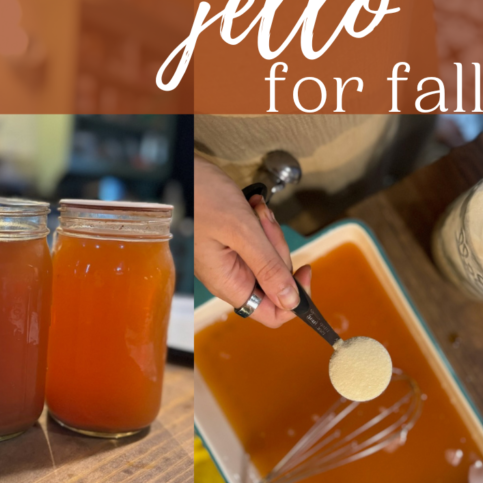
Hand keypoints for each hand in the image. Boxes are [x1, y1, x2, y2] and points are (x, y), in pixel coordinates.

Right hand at [194, 157, 311, 327]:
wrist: (178, 169)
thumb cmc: (201, 197)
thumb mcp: (241, 231)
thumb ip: (267, 267)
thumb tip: (292, 302)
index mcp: (230, 283)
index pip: (272, 314)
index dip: (295, 298)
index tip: (305, 269)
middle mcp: (229, 276)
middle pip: (275, 278)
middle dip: (278, 247)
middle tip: (265, 223)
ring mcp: (228, 259)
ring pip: (268, 256)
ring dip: (268, 230)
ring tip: (255, 209)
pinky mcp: (228, 242)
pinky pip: (256, 240)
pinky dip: (259, 222)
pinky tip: (251, 206)